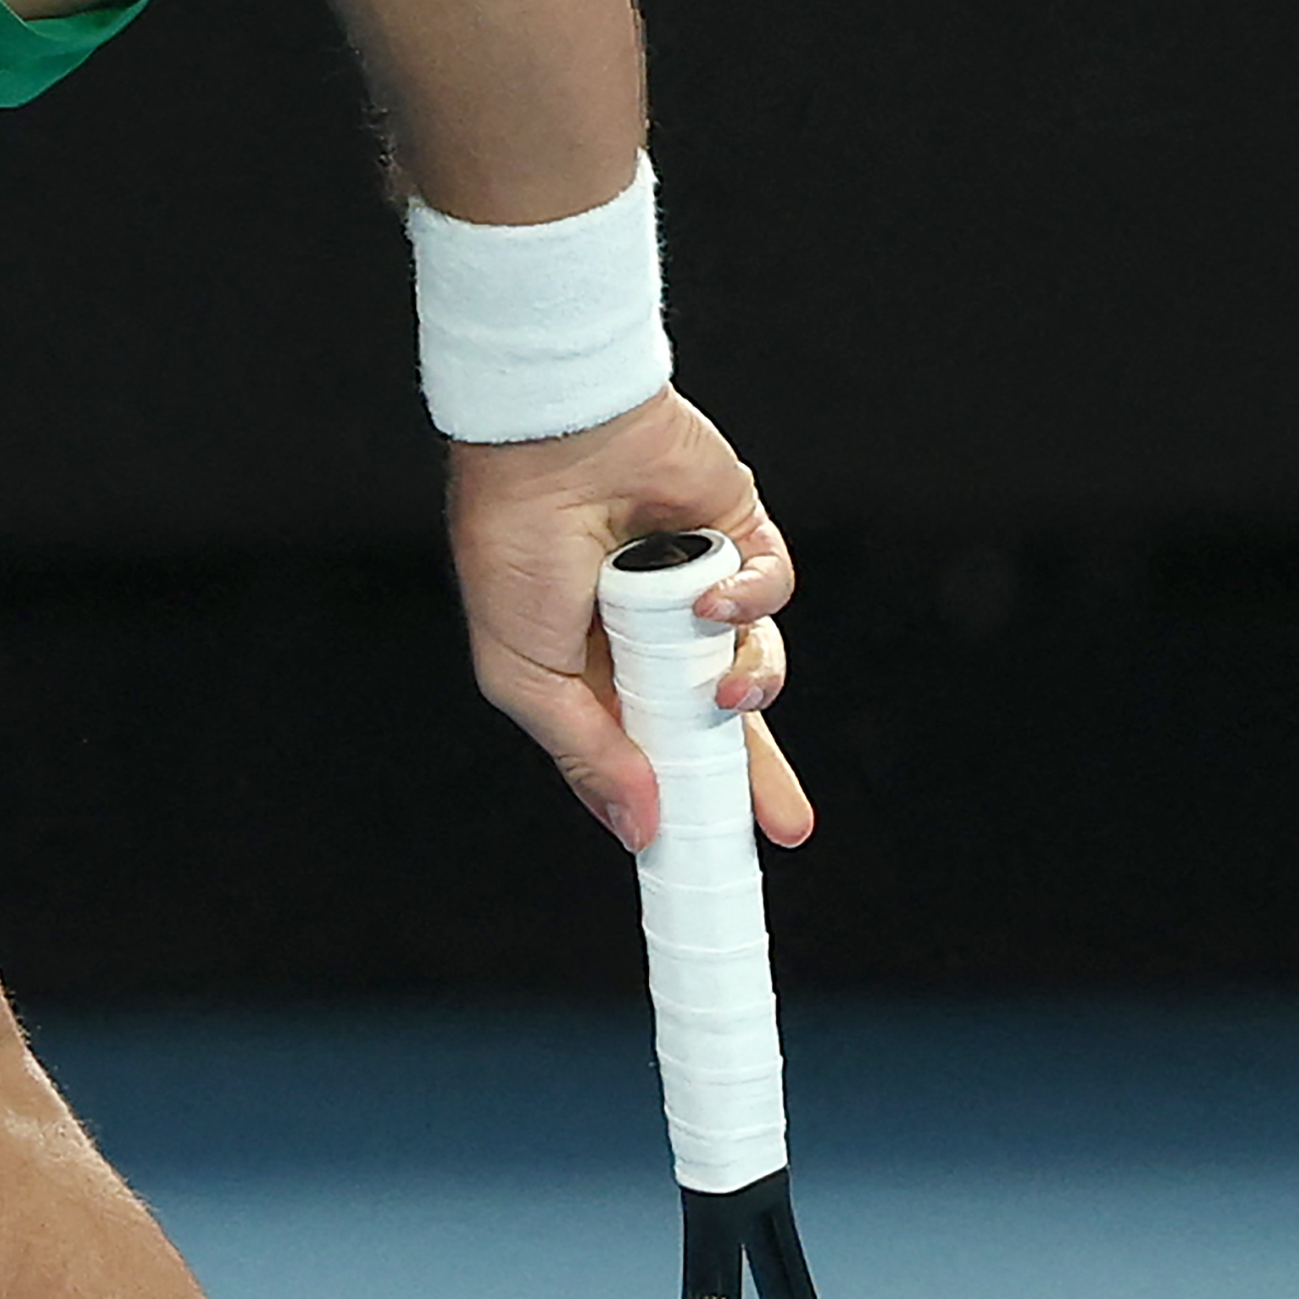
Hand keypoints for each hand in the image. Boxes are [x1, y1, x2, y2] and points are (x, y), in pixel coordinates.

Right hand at [445, 388, 813, 852]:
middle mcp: (651, 636)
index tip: (701, 855)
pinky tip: (711, 600)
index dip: (677, 798)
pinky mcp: (737, 536)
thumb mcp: (528, 675)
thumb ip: (588, 753)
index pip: (646, 750)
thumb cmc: (514, 550)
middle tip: (784, 829)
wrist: (552, 443)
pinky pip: (769, 589)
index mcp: (591, 673)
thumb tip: (639, 828)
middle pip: (716, 724)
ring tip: (731, 695)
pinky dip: (749, 601)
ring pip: (753, 661)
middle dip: (753, 778)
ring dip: (752, 685)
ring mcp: (696, 587)